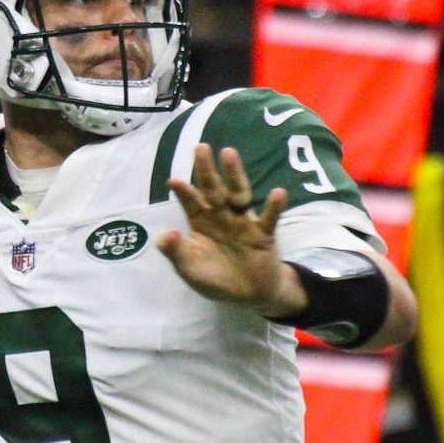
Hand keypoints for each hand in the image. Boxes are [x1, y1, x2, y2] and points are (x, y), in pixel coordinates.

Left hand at [157, 144, 306, 317]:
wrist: (248, 294)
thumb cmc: (214, 277)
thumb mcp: (188, 268)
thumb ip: (175, 252)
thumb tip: (166, 234)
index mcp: (201, 222)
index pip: (191, 202)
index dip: (183, 192)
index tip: (173, 181)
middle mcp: (221, 216)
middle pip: (213, 189)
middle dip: (206, 170)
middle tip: (200, 147)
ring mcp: (243, 222)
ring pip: (239, 194)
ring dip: (235, 175)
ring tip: (229, 153)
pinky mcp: (263, 234)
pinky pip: (269, 218)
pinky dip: (273, 206)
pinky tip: (277, 192)